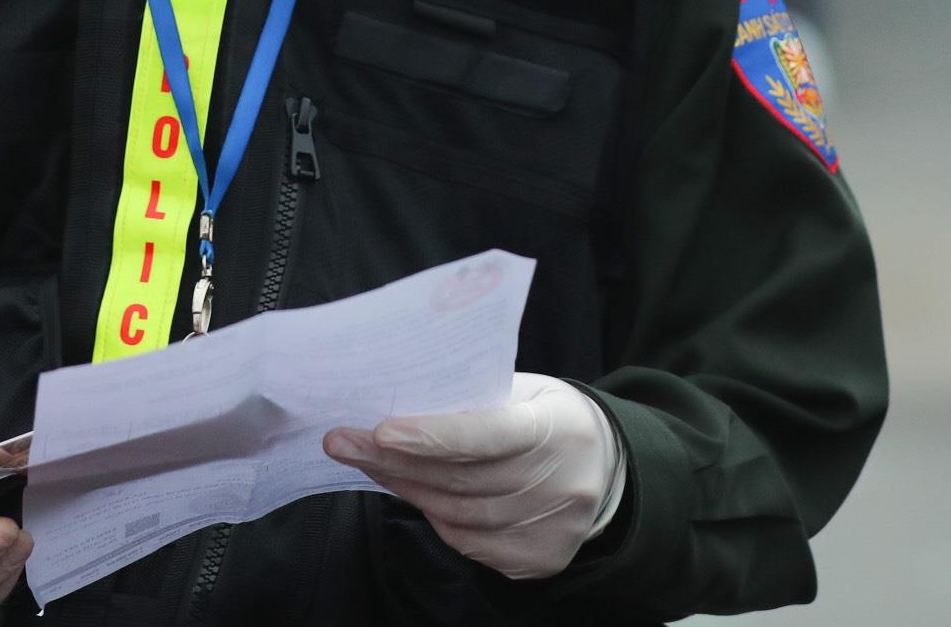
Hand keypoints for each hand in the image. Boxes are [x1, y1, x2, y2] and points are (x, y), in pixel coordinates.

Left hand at [323, 374, 623, 580]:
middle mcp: (561, 483)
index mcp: (556, 427)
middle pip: (461, 480)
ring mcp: (552, 528)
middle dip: (394, 461)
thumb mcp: (524, 390)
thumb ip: (472, 399)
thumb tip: (398, 403)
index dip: (432, 436)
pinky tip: (417, 494)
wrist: (607, 467)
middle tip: (342, 443)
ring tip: (369, 463)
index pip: (488, 434)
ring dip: (405, 489)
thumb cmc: (547, 416)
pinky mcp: (540, 559)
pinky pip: (469, 542)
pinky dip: (436, 517)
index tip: (379, 431)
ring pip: (458, 514)